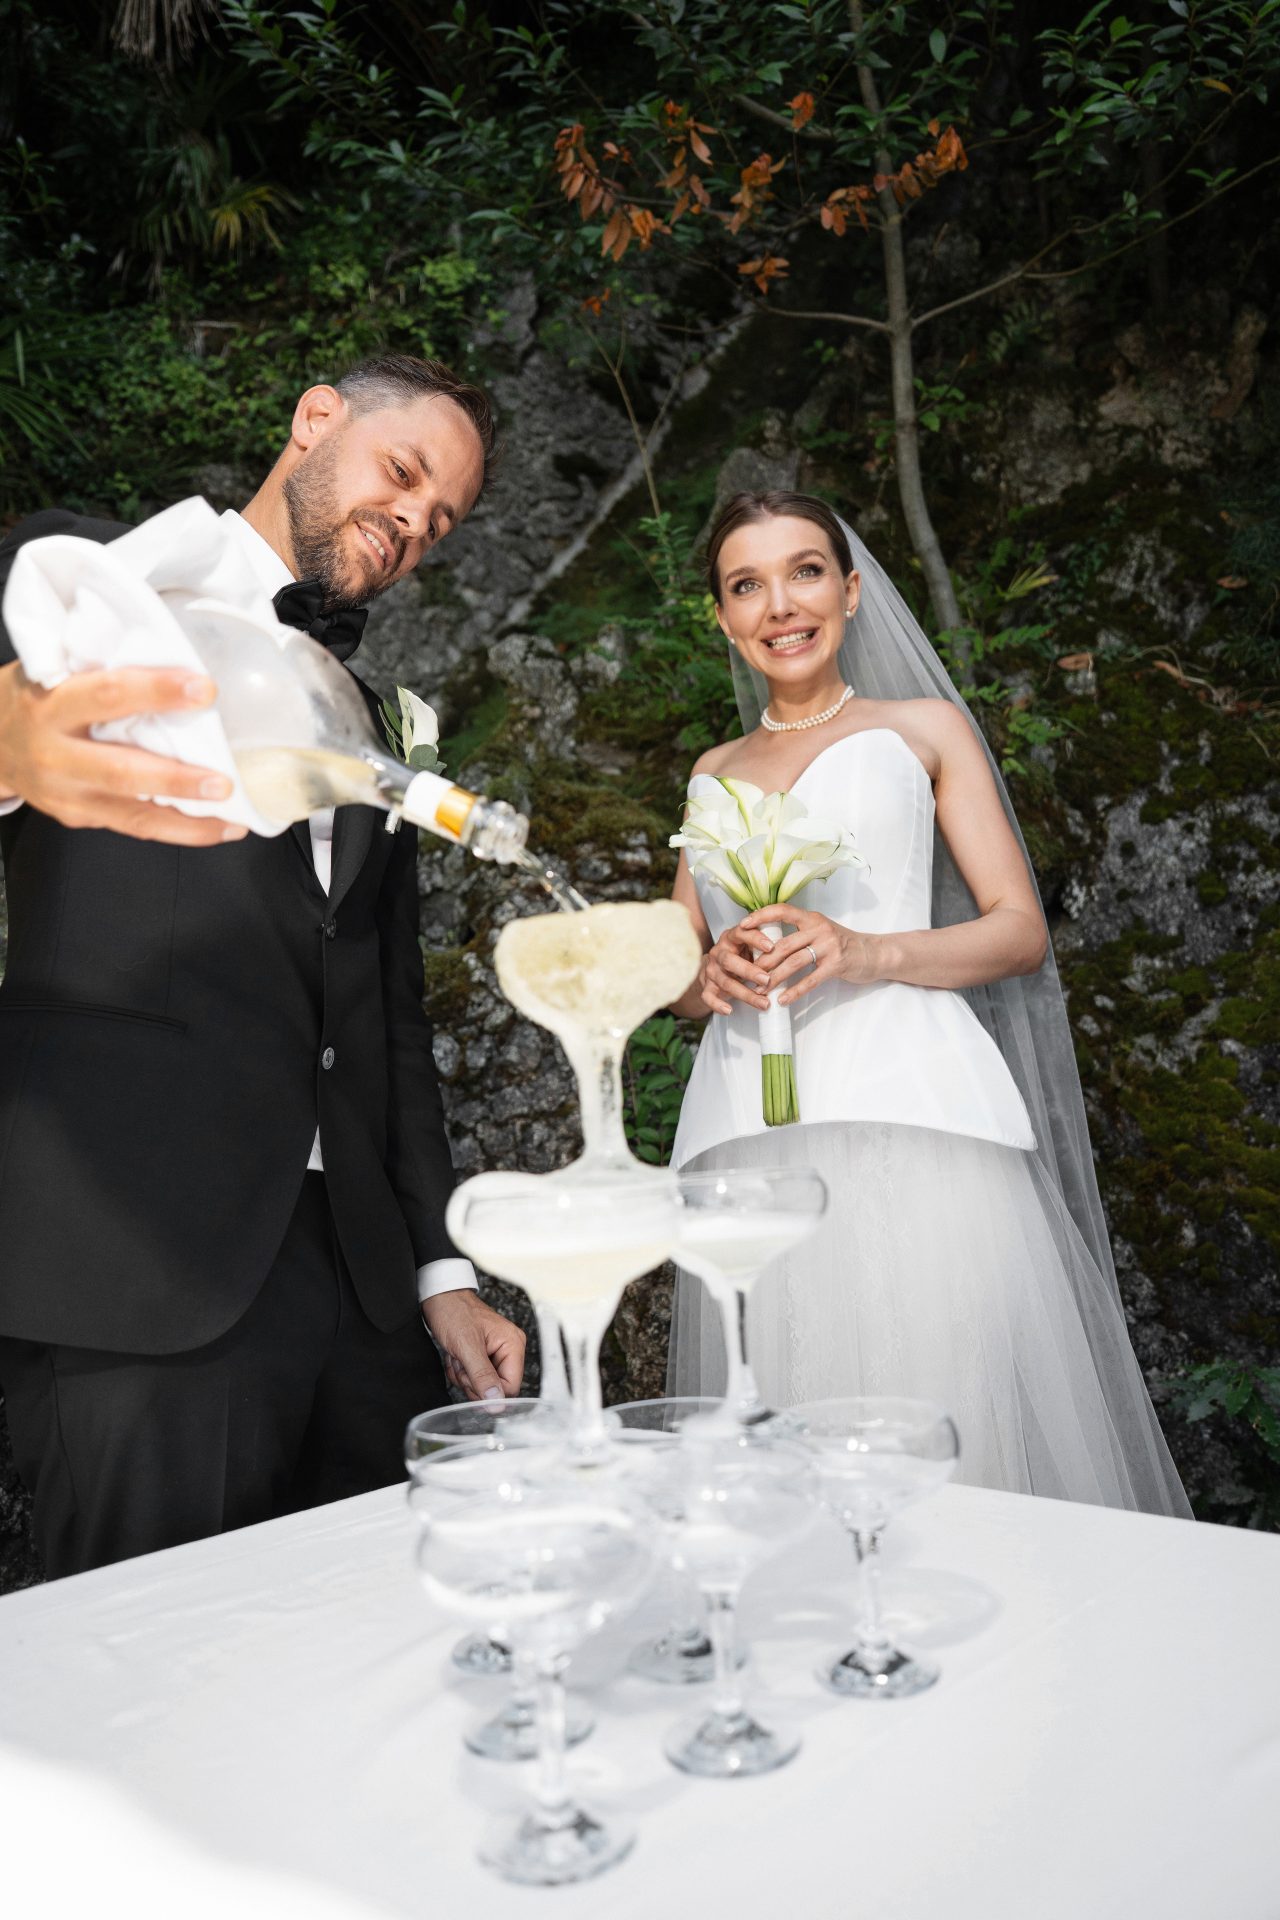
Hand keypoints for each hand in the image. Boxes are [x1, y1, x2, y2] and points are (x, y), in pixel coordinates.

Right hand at [0, 661, 247, 844]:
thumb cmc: (32, 698)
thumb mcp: (51, 670)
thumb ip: (100, 670)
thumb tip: (174, 654)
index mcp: (51, 704)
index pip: (108, 694)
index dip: (157, 691)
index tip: (204, 689)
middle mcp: (54, 754)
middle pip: (121, 770)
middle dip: (177, 779)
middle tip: (224, 782)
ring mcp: (64, 793)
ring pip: (131, 813)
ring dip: (187, 820)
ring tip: (231, 819)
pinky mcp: (76, 817)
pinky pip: (131, 826)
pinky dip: (175, 829)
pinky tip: (211, 826)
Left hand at [422, 1289, 526, 1400]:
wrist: (439, 1297)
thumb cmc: (454, 1312)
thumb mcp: (467, 1346)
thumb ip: (483, 1376)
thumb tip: (497, 1403)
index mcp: (513, 1345)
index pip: (511, 1387)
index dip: (488, 1390)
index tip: (470, 1379)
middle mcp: (508, 1349)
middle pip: (495, 1388)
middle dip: (472, 1381)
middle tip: (461, 1363)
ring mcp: (495, 1353)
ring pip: (482, 1385)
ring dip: (463, 1376)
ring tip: (457, 1356)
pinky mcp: (483, 1355)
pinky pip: (473, 1377)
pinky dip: (460, 1371)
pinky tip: (455, 1356)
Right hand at [697, 920, 774, 1015]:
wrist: (716, 967)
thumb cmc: (740, 954)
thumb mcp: (750, 945)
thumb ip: (764, 946)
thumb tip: (791, 950)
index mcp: (731, 938)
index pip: (741, 933)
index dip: (755, 939)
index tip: (771, 947)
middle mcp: (718, 953)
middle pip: (729, 960)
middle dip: (749, 971)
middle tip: (767, 979)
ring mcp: (711, 970)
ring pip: (725, 982)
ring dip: (745, 994)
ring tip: (764, 1003)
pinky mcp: (707, 986)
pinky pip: (708, 997)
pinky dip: (717, 1004)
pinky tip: (729, 1010)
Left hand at [739, 905, 882, 1005]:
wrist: (873, 953)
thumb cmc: (842, 944)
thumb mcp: (820, 931)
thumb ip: (798, 933)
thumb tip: (767, 943)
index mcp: (811, 918)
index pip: (782, 910)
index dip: (760, 916)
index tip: (742, 926)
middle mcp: (818, 928)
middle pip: (783, 944)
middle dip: (762, 961)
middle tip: (746, 974)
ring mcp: (828, 946)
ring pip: (793, 962)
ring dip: (774, 978)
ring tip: (759, 990)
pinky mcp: (836, 964)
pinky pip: (810, 980)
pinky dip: (795, 991)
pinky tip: (782, 1000)